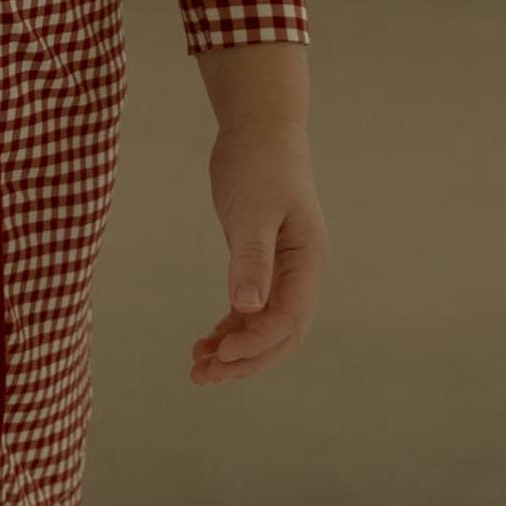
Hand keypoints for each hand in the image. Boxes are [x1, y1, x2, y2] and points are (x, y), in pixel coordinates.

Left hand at [191, 132, 326, 384]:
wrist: (260, 128)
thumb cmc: (260, 163)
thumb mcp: (253, 211)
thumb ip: (251, 259)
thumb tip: (246, 308)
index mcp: (308, 261)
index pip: (286, 319)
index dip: (254, 344)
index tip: (219, 356)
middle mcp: (302, 271)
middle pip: (281, 334)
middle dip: (245, 360)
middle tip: (203, 376)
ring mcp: (285, 269)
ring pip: (266, 325)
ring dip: (236, 349)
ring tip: (198, 366)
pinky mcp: (264, 262)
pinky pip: (253, 308)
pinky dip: (232, 327)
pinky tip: (207, 340)